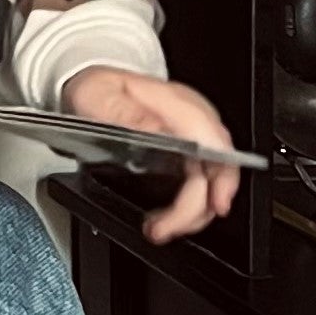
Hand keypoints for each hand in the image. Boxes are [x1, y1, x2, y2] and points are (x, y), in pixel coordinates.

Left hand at [63, 65, 240, 244]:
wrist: (92, 86)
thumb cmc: (99, 90)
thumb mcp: (103, 98)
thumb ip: (129, 114)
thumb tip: (157, 130)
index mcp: (178, 104)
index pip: (216, 143)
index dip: (222, 177)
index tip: (215, 204)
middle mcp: (193, 122)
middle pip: (218, 171)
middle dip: (198, 208)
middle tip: (164, 228)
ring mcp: (192, 138)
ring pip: (210, 183)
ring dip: (190, 213)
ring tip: (159, 228)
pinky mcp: (186, 152)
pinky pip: (198, 183)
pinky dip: (185, 205)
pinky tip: (164, 216)